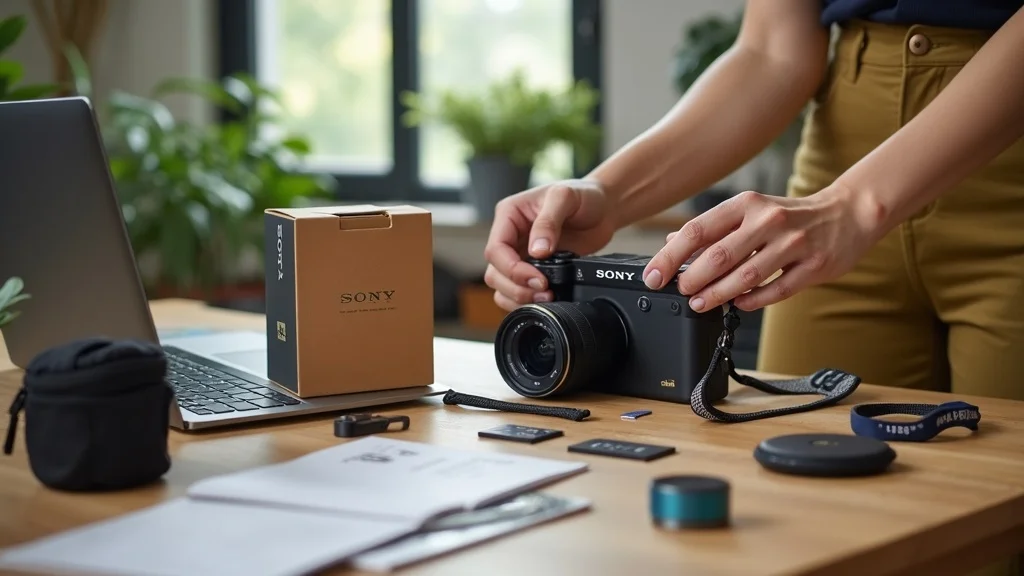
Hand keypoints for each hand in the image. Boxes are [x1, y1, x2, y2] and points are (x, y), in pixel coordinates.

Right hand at [484, 179, 617, 310]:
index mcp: (509, 215)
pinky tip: (546, 298)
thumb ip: (548, 222)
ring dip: (520, 297)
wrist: (603, 208)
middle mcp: (510, 236)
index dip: (513, 269)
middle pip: (495, 273)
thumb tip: (537, 251)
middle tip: (545, 290)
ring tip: (547, 296)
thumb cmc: (583, 195)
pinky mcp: (534, 269)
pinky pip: (518, 291)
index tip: (538, 278)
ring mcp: (520, 255)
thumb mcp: (564, 197)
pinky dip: (527, 300)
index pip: (496, 250)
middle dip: (517, 287)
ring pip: (502, 286)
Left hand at [641, 187, 879, 311]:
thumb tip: (671, 242)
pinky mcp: (813, 266)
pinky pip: (775, 290)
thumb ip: (713, 228)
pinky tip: (738, 304)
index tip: (654, 275)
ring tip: (701, 304)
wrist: (848, 214)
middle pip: (718, 256)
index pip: (698, 231)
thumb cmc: (791, 216)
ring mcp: (793, 244)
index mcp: (747, 205)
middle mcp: (768, 221)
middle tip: (681, 292)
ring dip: (718, 295)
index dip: (671, 257)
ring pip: (745, 277)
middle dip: (693, 279)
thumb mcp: (750, 211)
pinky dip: (752, 300)